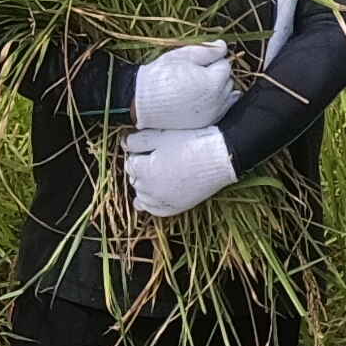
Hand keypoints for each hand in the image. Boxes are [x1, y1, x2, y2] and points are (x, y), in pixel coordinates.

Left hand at [120, 125, 239, 218]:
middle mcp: (151, 190)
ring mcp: (164, 201)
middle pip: (135, 180)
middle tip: (153, 158)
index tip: (148, 148)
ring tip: (154, 174)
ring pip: (142, 196)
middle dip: (140, 169)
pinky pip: (155, 210)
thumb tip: (123, 144)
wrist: (221, 156)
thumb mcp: (161, 135)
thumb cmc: (192, 141)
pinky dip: (151, 203)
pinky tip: (153, 196)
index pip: (130, 164)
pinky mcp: (177, 207)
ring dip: (144, 186)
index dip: (137, 154)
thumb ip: (137, 140)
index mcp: (144, 170)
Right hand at [130, 40, 238, 132]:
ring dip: (218, 90)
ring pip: (227, 97)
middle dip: (216, 75)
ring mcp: (212, 114)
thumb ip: (208, 50)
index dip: (211, 61)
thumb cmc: (161, 76)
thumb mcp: (183, 56)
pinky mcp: (205, 124)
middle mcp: (217, 101)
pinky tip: (201, 99)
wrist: (141, 102)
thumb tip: (223, 46)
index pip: (225, 64)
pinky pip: (220, 110)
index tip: (197, 63)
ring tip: (197, 87)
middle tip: (195, 73)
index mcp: (213, 82)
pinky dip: (215, 103)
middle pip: (228, 81)